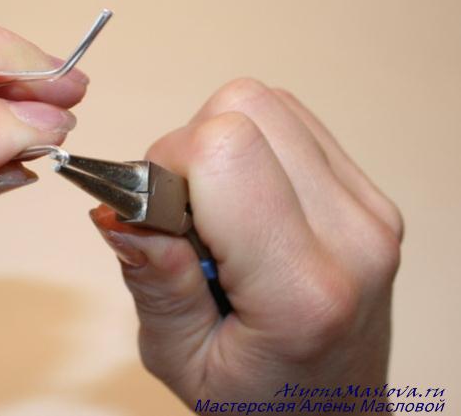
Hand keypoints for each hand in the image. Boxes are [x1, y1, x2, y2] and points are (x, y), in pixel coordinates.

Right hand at [90, 79, 402, 410]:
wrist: (335, 413)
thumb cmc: (259, 401)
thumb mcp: (181, 361)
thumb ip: (152, 281)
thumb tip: (117, 209)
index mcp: (302, 289)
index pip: (224, 151)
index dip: (166, 165)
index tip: (155, 216)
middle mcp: (351, 235)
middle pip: (245, 108)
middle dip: (190, 148)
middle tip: (184, 214)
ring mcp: (370, 208)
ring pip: (268, 103)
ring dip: (222, 144)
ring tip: (217, 211)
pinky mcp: (371, 194)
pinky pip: (294, 122)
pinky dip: (254, 146)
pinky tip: (248, 200)